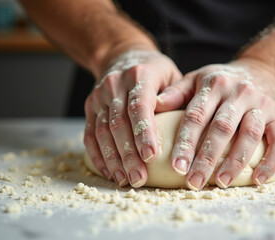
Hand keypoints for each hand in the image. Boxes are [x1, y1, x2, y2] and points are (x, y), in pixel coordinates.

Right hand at [84, 49, 181, 186]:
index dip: (144, 132)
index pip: (140, 105)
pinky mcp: (90, 107)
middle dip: (128, 154)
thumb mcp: (172, 75)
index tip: (151, 156)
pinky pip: (90, 134)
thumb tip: (185, 128)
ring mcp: (99, 96)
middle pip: (119, 123)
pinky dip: (98, 155)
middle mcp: (115, 84)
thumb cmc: (155, 71)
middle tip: (139, 178)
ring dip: (113, 159)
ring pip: (102, 131)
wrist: (121, 55)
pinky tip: (108, 172)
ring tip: (124, 179)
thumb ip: (176, 98)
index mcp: (139, 75)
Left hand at [156, 59, 274, 189]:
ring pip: (250, 135)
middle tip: (193, 182)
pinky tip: (258, 179)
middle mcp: (239, 93)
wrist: (265, 71)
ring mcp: (262, 105)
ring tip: (221, 183)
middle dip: (207, 158)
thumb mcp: (198, 79)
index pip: (197, 115)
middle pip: (222, 128)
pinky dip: (271, 162)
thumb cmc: (224, 81)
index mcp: (215, 85)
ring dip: (236, 162)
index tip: (175, 166)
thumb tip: (154, 105)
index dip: (185, 142)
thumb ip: (177, 92)